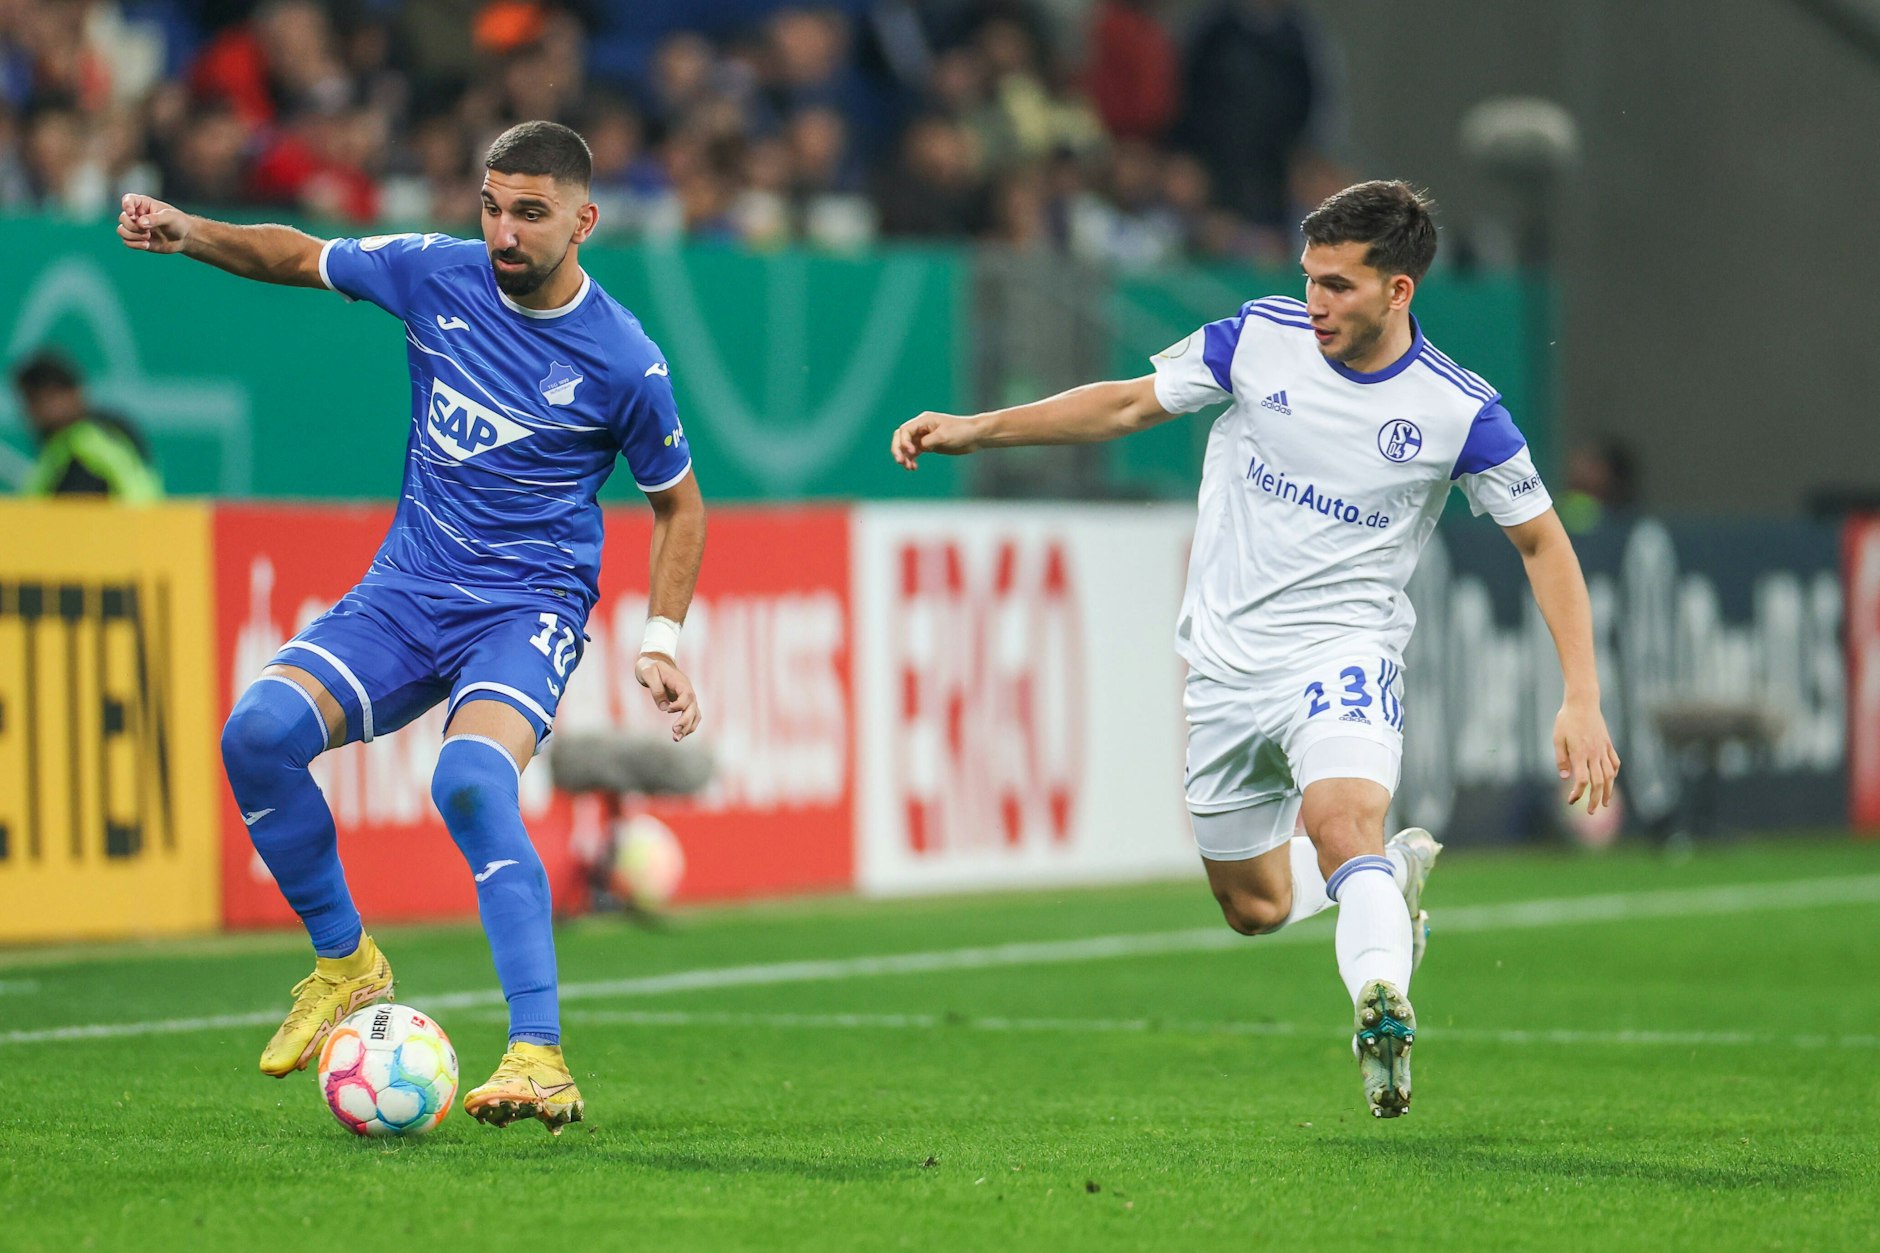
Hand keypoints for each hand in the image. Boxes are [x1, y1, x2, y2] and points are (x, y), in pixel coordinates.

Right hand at [117, 193, 190, 252]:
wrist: (185, 238)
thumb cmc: (179, 222)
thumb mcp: (169, 217)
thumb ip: (155, 219)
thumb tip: (140, 223)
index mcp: (143, 204)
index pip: (128, 200)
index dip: (126, 206)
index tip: (133, 214)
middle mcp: (137, 215)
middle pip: (123, 218)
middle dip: (132, 226)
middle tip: (147, 231)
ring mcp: (136, 228)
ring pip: (121, 230)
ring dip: (132, 236)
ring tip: (148, 238)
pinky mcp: (138, 239)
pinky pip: (126, 242)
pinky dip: (134, 244)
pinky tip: (147, 245)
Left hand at [635, 653, 700, 740]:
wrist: (654, 661)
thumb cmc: (650, 666)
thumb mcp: (648, 673)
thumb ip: (656, 689)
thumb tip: (664, 707)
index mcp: (681, 682)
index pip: (687, 696)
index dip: (680, 705)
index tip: (668, 710)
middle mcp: (688, 690)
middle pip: (693, 708)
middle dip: (685, 722)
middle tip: (674, 732)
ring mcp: (687, 697)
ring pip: (694, 714)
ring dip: (688, 727)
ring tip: (676, 739)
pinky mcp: (684, 702)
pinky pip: (691, 715)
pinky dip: (688, 726)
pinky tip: (679, 734)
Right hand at [890, 412, 979, 468]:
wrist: (975, 435)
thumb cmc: (961, 431)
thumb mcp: (943, 436)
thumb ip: (928, 441)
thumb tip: (917, 448)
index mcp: (924, 420)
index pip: (905, 430)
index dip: (904, 442)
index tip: (912, 452)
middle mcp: (921, 427)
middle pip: (901, 437)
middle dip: (898, 449)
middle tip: (900, 462)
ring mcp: (924, 436)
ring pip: (907, 446)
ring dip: (905, 456)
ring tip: (908, 467)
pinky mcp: (929, 445)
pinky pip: (915, 452)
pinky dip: (912, 459)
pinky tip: (913, 467)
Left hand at [1554, 696, 1620, 813]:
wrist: (1583, 702)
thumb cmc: (1566, 719)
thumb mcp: (1557, 738)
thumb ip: (1561, 758)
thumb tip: (1564, 777)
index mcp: (1580, 754)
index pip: (1582, 780)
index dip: (1578, 793)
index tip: (1571, 800)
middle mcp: (1594, 754)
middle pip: (1598, 782)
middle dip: (1594, 799)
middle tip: (1590, 812)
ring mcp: (1603, 749)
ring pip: (1609, 775)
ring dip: (1607, 791)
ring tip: (1604, 803)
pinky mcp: (1608, 744)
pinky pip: (1615, 762)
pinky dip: (1614, 773)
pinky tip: (1611, 780)